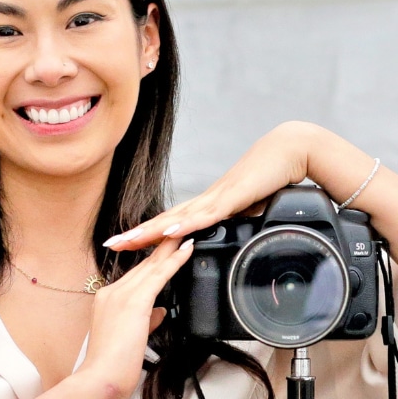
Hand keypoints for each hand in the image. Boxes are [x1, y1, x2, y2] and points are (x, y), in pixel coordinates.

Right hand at [77, 235, 195, 398]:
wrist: (98, 381)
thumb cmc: (111, 369)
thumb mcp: (131, 340)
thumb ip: (146, 322)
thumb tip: (161, 312)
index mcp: (108, 300)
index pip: (136, 276)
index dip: (153, 260)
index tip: (165, 247)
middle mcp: (112, 292)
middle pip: (143, 264)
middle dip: (162, 246)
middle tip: (179, 227)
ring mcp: (121, 295)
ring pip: (152, 265)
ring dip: (171, 246)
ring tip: (186, 229)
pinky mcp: (134, 303)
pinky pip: (159, 275)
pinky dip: (174, 260)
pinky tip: (186, 249)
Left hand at [103, 121, 322, 251]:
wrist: (287, 153)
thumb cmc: (270, 178)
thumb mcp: (250, 210)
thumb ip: (238, 224)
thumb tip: (233, 239)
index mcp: (208, 207)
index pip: (171, 224)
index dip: (148, 235)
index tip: (126, 245)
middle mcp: (205, 201)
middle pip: (164, 221)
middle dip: (136, 234)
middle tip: (110, 244)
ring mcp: (216, 199)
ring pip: (176, 218)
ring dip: (150, 231)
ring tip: (127, 241)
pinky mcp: (231, 198)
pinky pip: (204, 215)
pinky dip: (184, 225)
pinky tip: (168, 233)